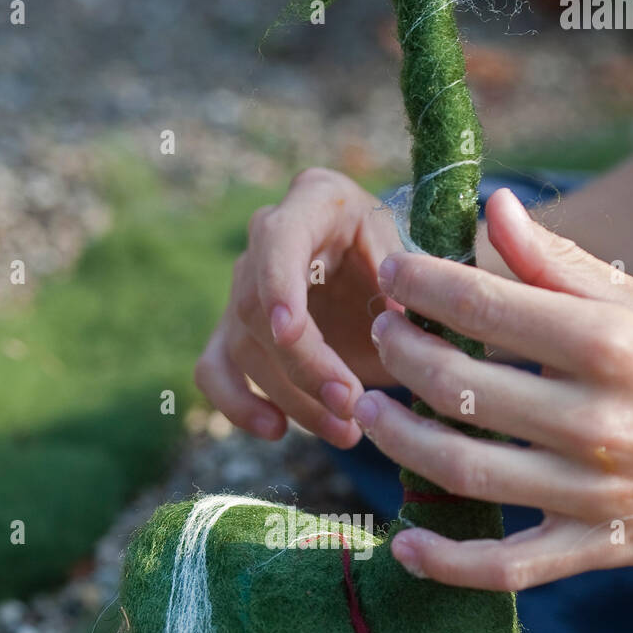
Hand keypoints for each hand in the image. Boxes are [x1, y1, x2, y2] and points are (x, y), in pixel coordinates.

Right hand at [195, 167, 401, 445]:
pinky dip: (237, 405)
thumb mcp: (418, 257)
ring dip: (295, 399)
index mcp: (315, 201)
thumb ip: (409, 282)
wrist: (390, 274)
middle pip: (259, 309)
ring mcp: (245, 285)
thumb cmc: (406, 261)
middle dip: (305, 366)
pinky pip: (214, 370)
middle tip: (351, 404)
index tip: (290, 333)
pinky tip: (275, 430)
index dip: (278, 286)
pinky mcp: (235, 331)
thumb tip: (395, 321)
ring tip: (347, 431)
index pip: (278, 240)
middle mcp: (267, 237)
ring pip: (246, 349)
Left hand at [354, 188, 632, 589]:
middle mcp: (595, 419)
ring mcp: (594, 491)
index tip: (394, 274)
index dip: (422, 286)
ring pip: (466, 471)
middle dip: (401, 356)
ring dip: (399, 442)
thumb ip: (563, 266)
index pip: (486, 305)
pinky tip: (403, 544)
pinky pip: (507, 567)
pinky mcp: (597, 547)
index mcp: (610, 344)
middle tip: (379, 337)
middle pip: (460, 387)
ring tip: (367, 412)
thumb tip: (495, 208)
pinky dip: (448, 562)